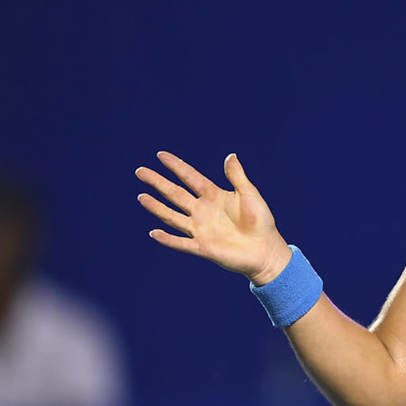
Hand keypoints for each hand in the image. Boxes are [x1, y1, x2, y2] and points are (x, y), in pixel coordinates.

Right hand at [135, 151, 291, 284]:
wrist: (266, 250)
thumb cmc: (261, 221)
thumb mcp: (250, 194)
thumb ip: (237, 176)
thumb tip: (230, 155)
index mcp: (214, 195)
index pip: (190, 177)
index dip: (176, 166)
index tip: (161, 155)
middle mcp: (203, 210)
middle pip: (175, 193)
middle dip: (158, 182)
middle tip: (140, 171)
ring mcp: (200, 229)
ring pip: (173, 216)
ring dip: (157, 207)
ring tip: (141, 196)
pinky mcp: (202, 247)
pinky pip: (180, 242)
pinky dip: (167, 239)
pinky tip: (154, 233)